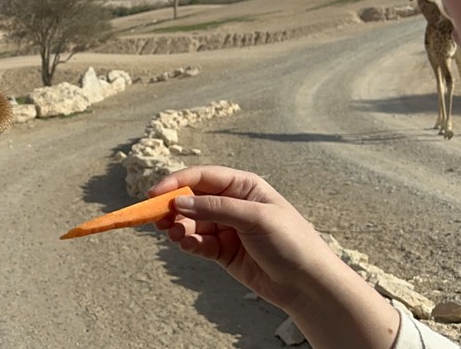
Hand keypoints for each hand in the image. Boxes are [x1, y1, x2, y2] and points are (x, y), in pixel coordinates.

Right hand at [150, 166, 401, 348]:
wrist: (307, 284)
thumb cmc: (290, 242)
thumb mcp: (255, 218)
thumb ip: (215, 208)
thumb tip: (179, 202)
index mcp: (243, 186)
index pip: (202, 177)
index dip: (176, 182)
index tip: (154, 194)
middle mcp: (232, 204)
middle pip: (191, 199)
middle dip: (173, 208)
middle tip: (158, 220)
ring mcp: (226, 228)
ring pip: (191, 222)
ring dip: (180, 228)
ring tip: (178, 237)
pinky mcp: (222, 251)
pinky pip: (198, 243)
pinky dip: (189, 243)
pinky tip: (187, 246)